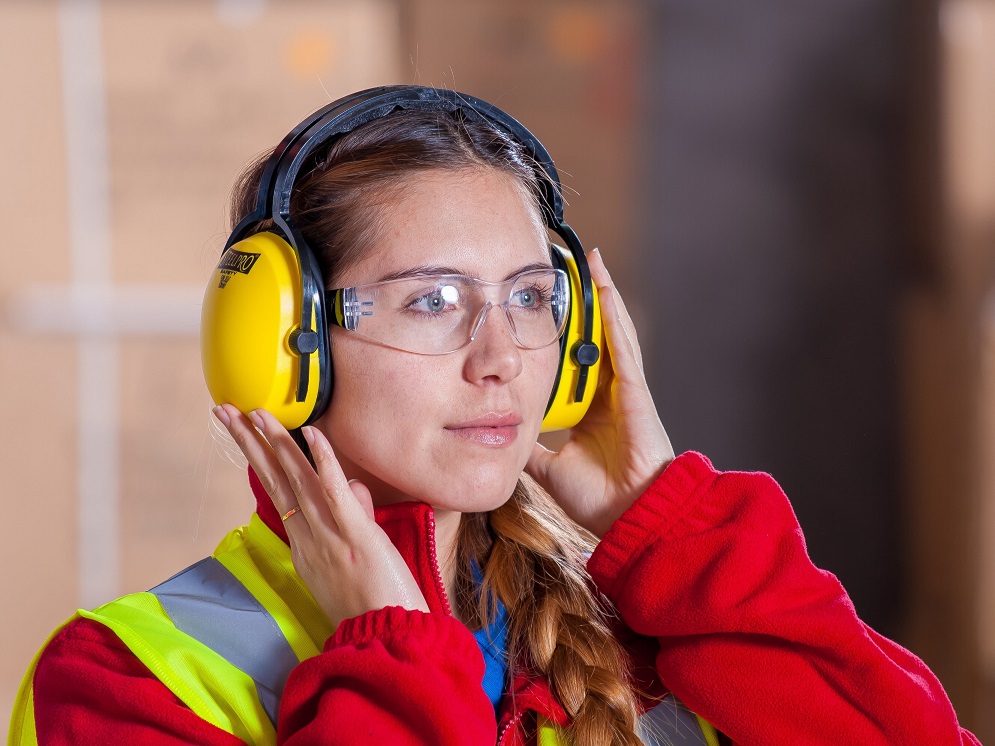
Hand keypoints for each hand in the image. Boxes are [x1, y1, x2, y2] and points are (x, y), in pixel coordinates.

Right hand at [213, 405, 429, 627]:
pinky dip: (324, 461)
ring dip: (275, 442)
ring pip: (297, 481)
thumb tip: (355, 487)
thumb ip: (353, 516)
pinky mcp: (356, 537)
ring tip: (255, 412)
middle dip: (248, 442)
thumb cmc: (375, 605)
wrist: (388, 640)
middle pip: (274, 480)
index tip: (245, 431)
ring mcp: (329, 537)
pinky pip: (336, 493)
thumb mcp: (354, 558)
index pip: (278, 492)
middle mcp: (309, 538)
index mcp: (304, 546)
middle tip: (225, 411)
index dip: (259, 458)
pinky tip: (310, 433)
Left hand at [526, 249, 674, 537]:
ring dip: (602, 296)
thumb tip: (501, 436)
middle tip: (569, 267)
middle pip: (594, 338)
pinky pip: (622, 346)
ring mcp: (624, 389)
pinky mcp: (634, 391)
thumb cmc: (599, 499)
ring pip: (612, 333)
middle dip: (585, 303)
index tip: (548, 307)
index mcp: (591, 409)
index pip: (575, 361)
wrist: (630, 518)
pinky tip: (605, 290)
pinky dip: (613, 317)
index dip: (565, 333)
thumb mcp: (549, 466)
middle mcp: (609, 393)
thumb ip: (530, 448)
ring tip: (592, 262)